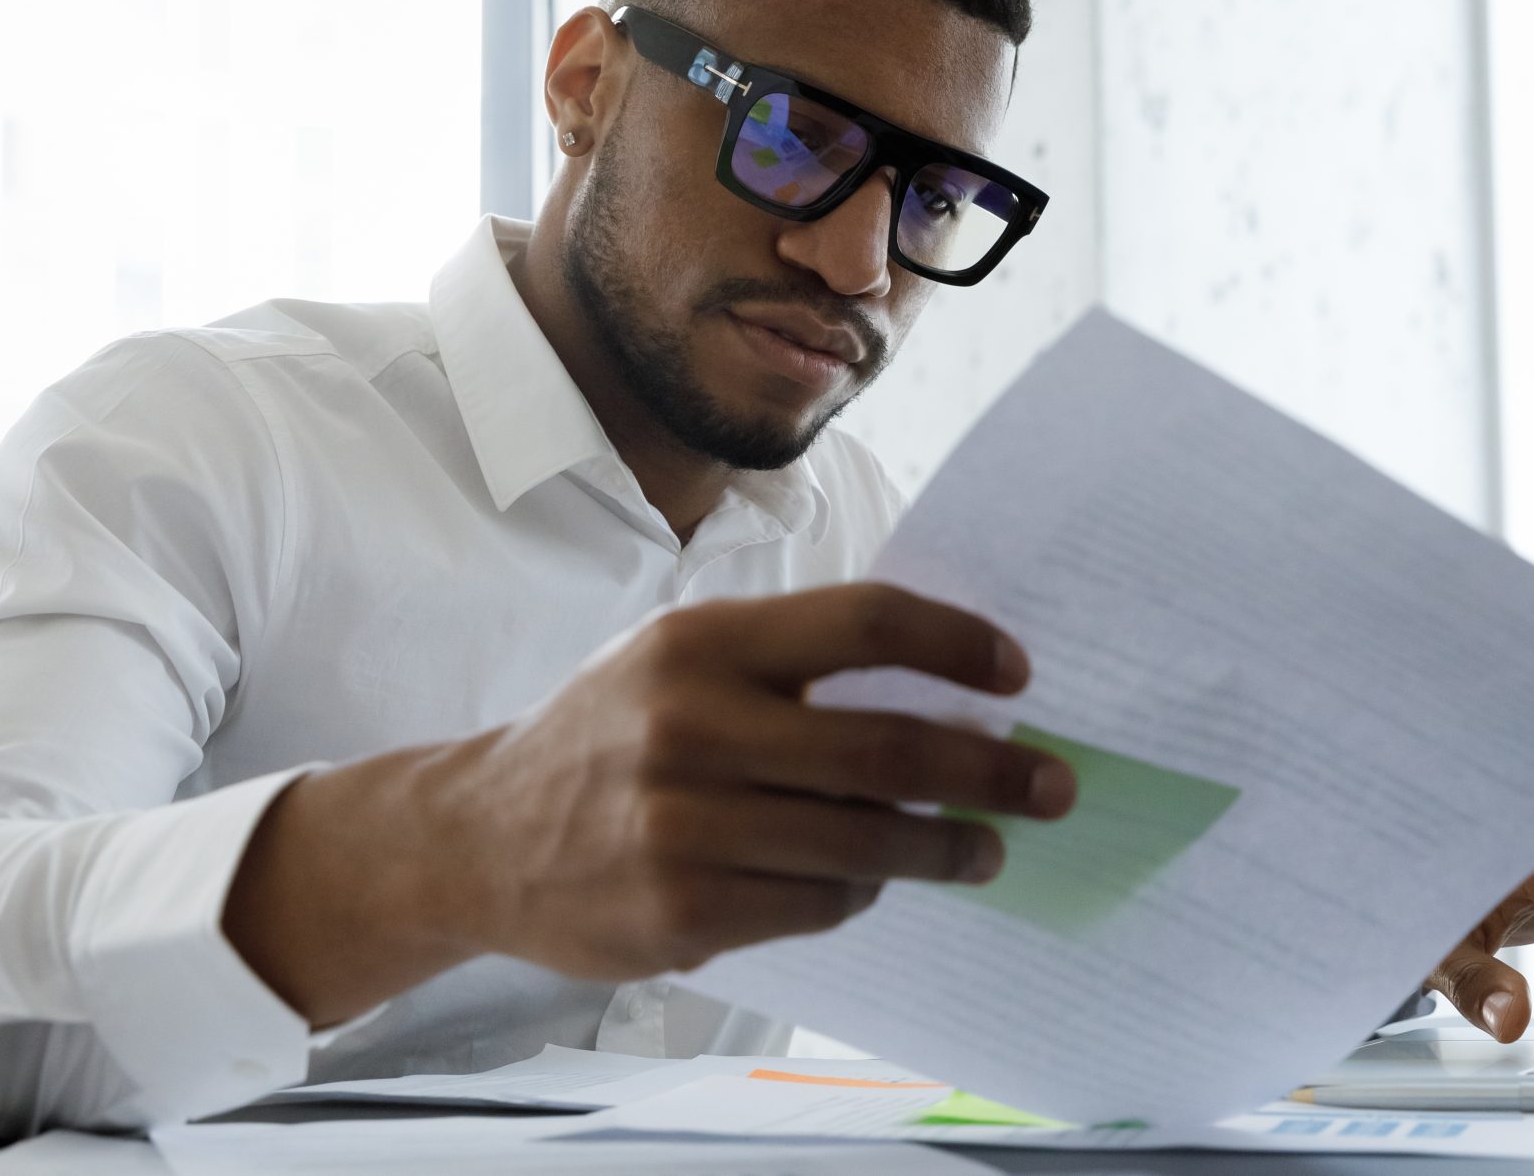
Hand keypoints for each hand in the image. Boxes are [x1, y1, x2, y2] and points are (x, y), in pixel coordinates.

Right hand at [225, 583, 1075, 1021]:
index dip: (955, 644)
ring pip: (865, 841)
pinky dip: (860, 894)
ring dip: (947, 847)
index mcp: (702, 643)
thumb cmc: (608, 737)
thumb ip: (789, 667)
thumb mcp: (679, 664)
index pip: (862, 624)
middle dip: (990, 770)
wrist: (480, 837)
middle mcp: (690, 726)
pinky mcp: (682, 910)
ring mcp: (683, 825)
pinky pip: (818, 905)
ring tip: (987, 848)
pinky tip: (870, 883)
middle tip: (1053, 785)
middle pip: (885, 746)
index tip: (1017, 673)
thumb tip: (942, 689)